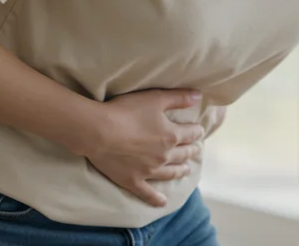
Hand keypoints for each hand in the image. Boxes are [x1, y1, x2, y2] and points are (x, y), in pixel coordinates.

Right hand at [83, 89, 206, 206]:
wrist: (98, 132)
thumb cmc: (126, 111)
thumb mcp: (155, 98)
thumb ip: (178, 98)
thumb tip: (199, 96)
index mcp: (171, 136)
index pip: (190, 134)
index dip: (196, 131)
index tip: (199, 131)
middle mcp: (164, 156)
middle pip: (182, 154)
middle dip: (190, 151)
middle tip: (195, 150)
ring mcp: (149, 171)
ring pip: (170, 173)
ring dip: (180, 171)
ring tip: (186, 170)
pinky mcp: (133, 181)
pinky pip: (148, 193)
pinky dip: (156, 199)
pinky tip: (163, 203)